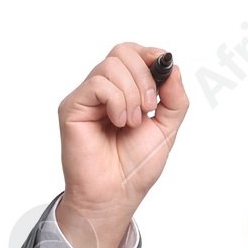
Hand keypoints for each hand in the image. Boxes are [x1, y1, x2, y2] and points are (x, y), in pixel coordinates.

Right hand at [55, 41, 188, 247]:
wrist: (115, 196)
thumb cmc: (134, 169)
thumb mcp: (166, 130)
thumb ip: (174, 99)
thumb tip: (173, 67)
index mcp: (125, 91)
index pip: (133, 54)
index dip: (150, 55)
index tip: (164, 69)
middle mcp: (104, 90)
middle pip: (122, 51)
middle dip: (144, 76)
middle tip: (148, 108)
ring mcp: (87, 97)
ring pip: (111, 65)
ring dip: (131, 94)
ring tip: (131, 123)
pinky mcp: (73, 106)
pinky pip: (98, 84)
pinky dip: (116, 101)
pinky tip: (118, 123)